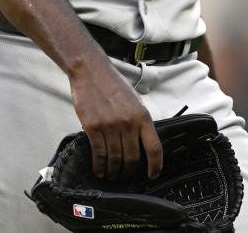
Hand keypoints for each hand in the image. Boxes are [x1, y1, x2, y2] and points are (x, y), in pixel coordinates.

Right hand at [67, 55, 162, 180]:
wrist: (91, 72)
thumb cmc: (113, 84)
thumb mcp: (135, 101)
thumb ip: (140, 120)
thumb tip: (142, 141)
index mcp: (142, 116)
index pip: (154, 147)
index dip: (155, 165)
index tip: (153, 174)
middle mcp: (128, 123)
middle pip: (132, 157)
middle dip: (129, 170)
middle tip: (126, 174)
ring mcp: (110, 126)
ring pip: (115, 158)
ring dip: (113, 171)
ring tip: (111, 175)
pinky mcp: (93, 128)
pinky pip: (99, 153)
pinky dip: (99, 165)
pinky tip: (99, 170)